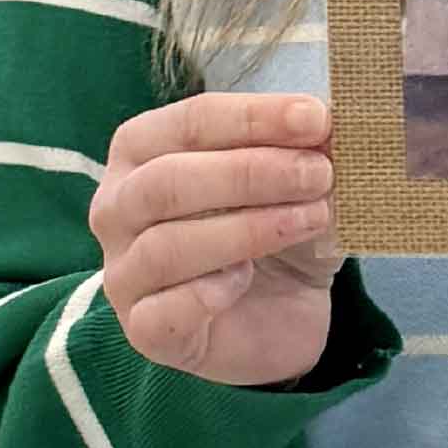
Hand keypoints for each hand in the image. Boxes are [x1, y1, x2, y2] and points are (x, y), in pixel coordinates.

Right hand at [90, 93, 343, 387]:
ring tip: (313, 218)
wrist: (282, 313)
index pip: (191, 121)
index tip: (317, 119)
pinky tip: (249, 279)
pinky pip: (165, 312)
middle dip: (251, 172)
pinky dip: (212, 292)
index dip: (255, 117)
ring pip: (165, 246)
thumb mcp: (298, 180)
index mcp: (145, 149)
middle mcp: (118, 206)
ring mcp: (123, 273)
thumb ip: (306, 149)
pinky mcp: (143, 330)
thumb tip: (329, 125)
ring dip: (249, 228)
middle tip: (319, 173)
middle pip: (167, 180)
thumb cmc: (275, 227)